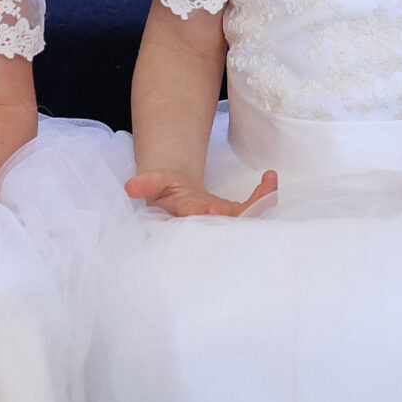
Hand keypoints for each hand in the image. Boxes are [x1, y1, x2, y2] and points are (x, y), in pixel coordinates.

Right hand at [127, 168, 275, 217]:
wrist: (177, 195)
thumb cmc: (166, 189)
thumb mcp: (155, 181)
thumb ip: (147, 182)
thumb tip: (130, 187)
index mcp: (186, 217)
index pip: (197, 220)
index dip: (206, 216)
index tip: (213, 208)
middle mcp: (208, 223)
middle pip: (230, 223)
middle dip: (247, 212)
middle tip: (262, 193)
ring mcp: (224, 221)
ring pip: (247, 218)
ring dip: (261, 202)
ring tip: (269, 181)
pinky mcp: (236, 216)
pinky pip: (254, 209)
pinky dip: (264, 196)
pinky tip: (270, 177)